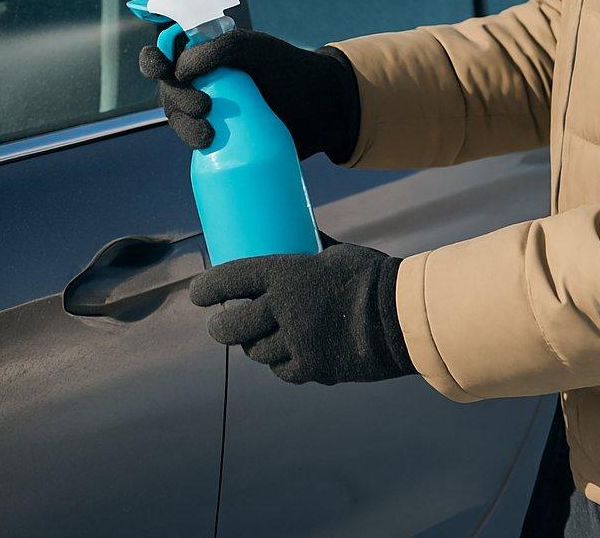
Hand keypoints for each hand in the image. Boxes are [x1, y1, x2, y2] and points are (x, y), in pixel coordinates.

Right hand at [139, 28, 359, 162]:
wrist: (323, 107)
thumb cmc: (289, 68)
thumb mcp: (254, 48)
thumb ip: (216, 49)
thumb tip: (180, 70)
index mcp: (205, 54)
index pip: (166, 53)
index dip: (154, 59)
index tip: (162, 66)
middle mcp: (203, 81)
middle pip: (167, 89)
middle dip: (176, 97)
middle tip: (205, 105)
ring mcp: (211, 110)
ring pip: (177, 117)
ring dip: (183, 123)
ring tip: (209, 132)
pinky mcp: (222, 137)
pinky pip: (194, 139)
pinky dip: (193, 141)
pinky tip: (207, 143)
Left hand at [189, 242, 414, 385]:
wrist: (402, 316)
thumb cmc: (371, 276)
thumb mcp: (334, 253)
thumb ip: (310, 249)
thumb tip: (299, 229)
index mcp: (284, 274)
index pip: (230, 279)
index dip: (207, 288)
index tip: (197, 293)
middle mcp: (282, 309)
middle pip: (232, 326)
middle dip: (220, 327)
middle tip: (219, 324)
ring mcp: (296, 342)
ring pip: (257, 352)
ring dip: (254, 346)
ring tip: (257, 339)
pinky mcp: (313, 368)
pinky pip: (283, 370)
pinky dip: (282, 364)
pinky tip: (286, 355)